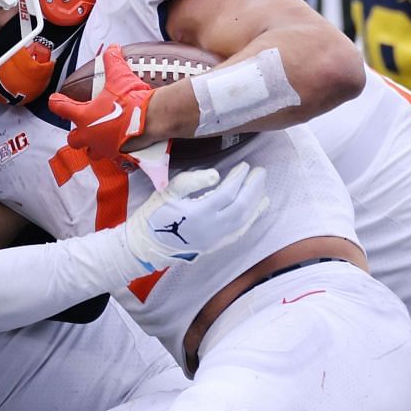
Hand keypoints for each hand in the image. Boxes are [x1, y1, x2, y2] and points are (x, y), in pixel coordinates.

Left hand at [51, 45, 154, 160]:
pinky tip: (121, 146)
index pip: (62, 109)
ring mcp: (104, 148)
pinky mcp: (119, 156)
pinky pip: (113, 158)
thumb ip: (113, 62)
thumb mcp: (120, 77)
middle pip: (73, 140)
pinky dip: (115, 152)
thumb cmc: (131, 102)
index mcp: (84, 117)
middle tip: (83, 126)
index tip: (55, 100)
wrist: (152, 120)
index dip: (57, 103)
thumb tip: (113, 49)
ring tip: (100, 139)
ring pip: (91, 153)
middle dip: (76, 134)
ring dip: (93, 146)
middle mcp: (90, 136)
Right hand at [123, 161, 268, 270]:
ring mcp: (216, 239)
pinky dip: (251, 220)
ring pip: (244, 220)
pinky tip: (257, 210)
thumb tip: (216, 175)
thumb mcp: (168, 191)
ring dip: (256, 202)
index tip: (245, 165)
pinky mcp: (216, 245)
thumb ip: (192, 181)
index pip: (228, 193)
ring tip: (263, 188)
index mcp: (199, 212)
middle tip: (261, 172)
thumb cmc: (156, 215)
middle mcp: (212, 228)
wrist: (148, 245)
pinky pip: (239, 232)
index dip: (239, 178)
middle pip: (241, 206)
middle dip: (253, 188)